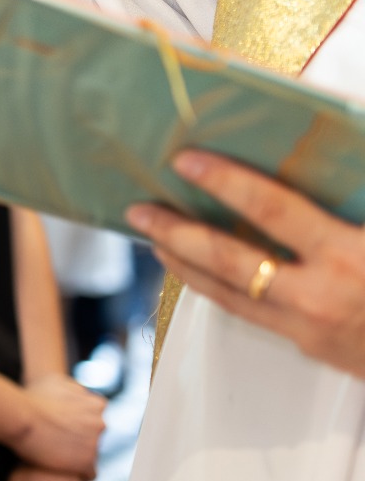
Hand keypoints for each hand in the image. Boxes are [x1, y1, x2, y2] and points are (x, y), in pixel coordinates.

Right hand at [10, 376, 105, 477]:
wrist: (20, 416)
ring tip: (57, 458)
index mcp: (96, 404)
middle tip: (57, 444)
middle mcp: (101, 423)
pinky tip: (64, 472)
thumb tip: (80, 392)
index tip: (63, 430)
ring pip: (92, 456)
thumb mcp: (57, 382)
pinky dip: (78, 474)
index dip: (79, 426)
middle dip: (80, 442)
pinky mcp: (87, 462)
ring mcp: (96, 443)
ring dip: (77, 458)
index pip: (95, 420)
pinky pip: (89, 474)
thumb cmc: (32, 398)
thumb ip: (75, 389)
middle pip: (95, 439)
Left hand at [128, 150, 364, 378]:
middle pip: (229, 260)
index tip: (187, 161)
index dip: (228, 183)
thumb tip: (349, 131)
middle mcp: (320, 297)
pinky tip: (196, 274)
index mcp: (351, 259)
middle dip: (178, 232)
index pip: (274, 212)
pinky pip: (249, 315)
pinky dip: (215, 291)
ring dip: (185, 264)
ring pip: (228, 294)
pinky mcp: (310, 348)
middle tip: (138, 209)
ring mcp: (310, 329)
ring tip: (153, 239)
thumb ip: (361, 191)